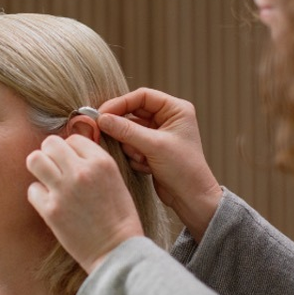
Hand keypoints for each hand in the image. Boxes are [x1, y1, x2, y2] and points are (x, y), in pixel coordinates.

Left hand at [27, 134, 144, 272]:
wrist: (117, 251)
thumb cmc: (120, 218)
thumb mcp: (116, 180)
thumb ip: (95, 162)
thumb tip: (73, 149)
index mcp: (102, 162)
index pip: (74, 138)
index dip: (72, 150)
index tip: (74, 163)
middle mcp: (81, 171)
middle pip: (50, 143)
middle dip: (51, 154)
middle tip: (56, 168)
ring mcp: (64, 190)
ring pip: (35, 160)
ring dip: (40, 168)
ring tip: (48, 180)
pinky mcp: (51, 210)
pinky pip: (32, 189)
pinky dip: (39, 195)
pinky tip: (50, 203)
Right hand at [97, 88, 221, 240]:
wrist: (191, 199)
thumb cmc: (183, 169)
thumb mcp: (154, 147)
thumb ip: (126, 130)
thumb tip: (102, 119)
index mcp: (176, 109)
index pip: (142, 96)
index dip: (120, 103)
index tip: (102, 114)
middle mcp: (167, 118)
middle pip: (133, 113)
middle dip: (122, 127)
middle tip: (103, 132)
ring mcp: (158, 134)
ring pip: (129, 130)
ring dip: (130, 146)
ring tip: (142, 159)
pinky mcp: (151, 149)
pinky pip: (131, 145)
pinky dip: (134, 155)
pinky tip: (146, 166)